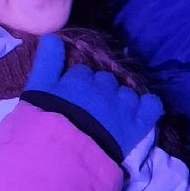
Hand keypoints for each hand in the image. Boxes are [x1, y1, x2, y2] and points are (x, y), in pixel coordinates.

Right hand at [24, 34, 162, 159]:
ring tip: (108, 116)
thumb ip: (46, 61)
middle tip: (87, 108)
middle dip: (98, 89)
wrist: (64, 154)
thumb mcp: (37, 89)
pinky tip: (139, 110)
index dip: (77, 83)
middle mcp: (103, 87)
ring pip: (126, 91)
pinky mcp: (138, 124)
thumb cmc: (45, 121)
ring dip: (119, 99)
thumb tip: (53, 36)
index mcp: (79, 78)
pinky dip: (148, 105)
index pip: (82, 72)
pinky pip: (152, 105)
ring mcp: (123, 106)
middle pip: (105, 80)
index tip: (70, 96)